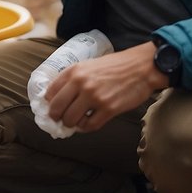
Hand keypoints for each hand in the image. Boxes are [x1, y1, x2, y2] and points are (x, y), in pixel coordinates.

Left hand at [44, 42, 167, 131]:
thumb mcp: (89, 65)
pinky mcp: (108, 109)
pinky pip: (89, 126)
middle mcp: (81, 83)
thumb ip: (74, 78)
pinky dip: (86, 128)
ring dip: (72, 124)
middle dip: (57, 117)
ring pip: (71, 120)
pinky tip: (89, 123)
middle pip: (56, 109)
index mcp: (74, 71)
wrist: (142, 67)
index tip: (53, 108)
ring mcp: (95, 97)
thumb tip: (60, 97)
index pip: (50, 92)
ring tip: (77, 121)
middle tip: (61, 120)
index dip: (49, 104)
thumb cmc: (116, 66)